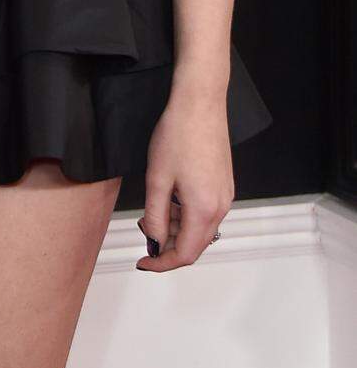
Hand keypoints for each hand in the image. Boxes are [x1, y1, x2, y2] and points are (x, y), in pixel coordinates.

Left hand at [136, 84, 232, 270]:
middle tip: (144, 232)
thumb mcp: (157, 179)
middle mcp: (220, 207)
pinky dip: (186, 215)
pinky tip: (169, 199)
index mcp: (203, 210)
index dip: (162, 263)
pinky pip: (205, 212)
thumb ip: (156, 216)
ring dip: (176, 229)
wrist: (199, 104)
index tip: (144, 262)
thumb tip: (155, 240)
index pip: (184, 254)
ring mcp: (225, 195)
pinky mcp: (223, 184)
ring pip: (200, 229)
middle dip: (168, 246)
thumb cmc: (178, 134)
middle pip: (195, 245)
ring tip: (152, 211)